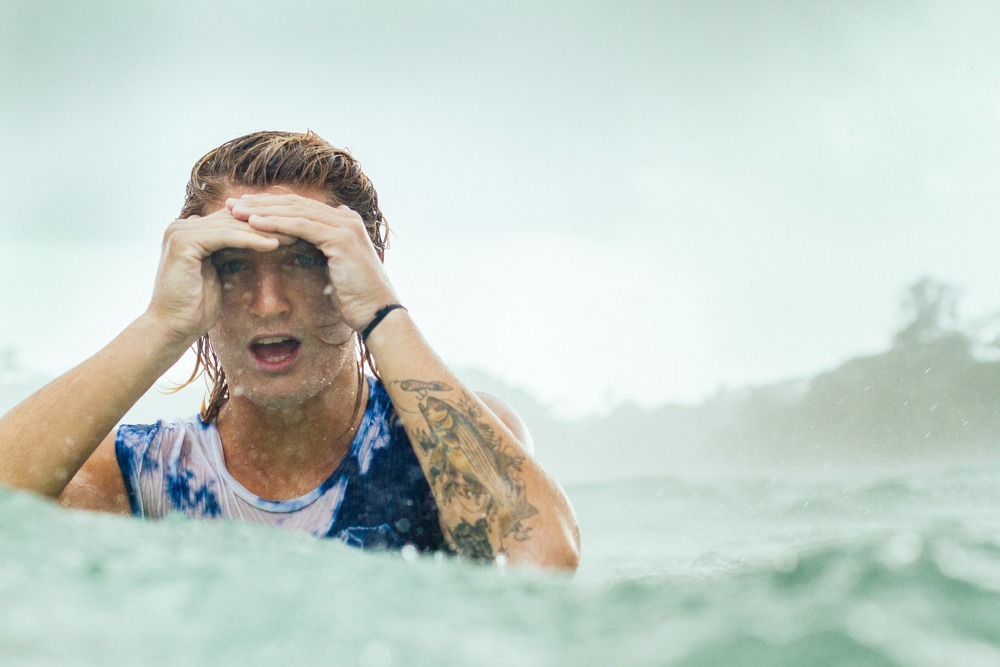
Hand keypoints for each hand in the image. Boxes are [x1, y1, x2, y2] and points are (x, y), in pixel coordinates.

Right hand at [145, 208, 290, 342]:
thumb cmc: (196, 308)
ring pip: (232, 225)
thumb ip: (229, 254)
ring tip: (292, 236)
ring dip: (264, 231)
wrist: (172, 328)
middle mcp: (182, 226)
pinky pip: (225, 236)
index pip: (231, 221)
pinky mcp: (183, 241)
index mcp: (189, 231)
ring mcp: (180, 231)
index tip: (290, 231)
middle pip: (233, 219)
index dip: (261, 225)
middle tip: (298, 229)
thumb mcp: (218, 274)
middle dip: (266, 224)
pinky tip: (273, 245)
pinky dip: (250, 240)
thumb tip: (255, 244)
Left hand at [227, 193, 397, 330]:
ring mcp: (346, 225)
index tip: (245, 208)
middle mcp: (346, 218)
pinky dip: (276, 223)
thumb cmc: (356, 298)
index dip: (272, 206)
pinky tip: (253, 224)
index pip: (301, 207)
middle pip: (296, 204)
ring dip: (262, 210)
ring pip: (296, 211)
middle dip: (261, 203)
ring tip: (235, 211)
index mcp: (345, 221)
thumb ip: (324, 252)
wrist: (377, 313)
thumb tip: (309, 248)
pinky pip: (302, 226)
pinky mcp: (342, 238)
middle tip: (232, 204)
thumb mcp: (336, 269)